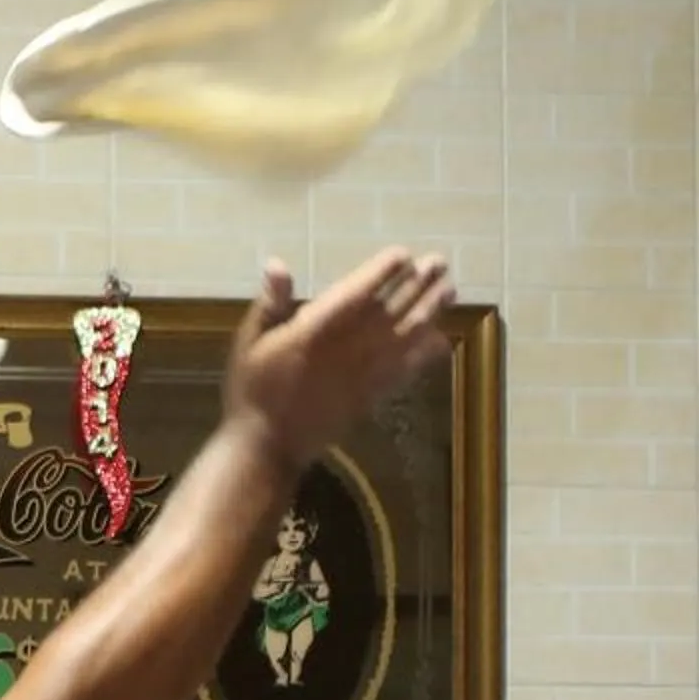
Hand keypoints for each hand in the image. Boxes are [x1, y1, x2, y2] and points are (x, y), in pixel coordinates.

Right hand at [225, 247, 453, 474]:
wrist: (268, 445)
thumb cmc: (254, 389)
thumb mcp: (250, 341)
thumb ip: (270, 303)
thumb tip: (278, 263)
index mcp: (315, 330)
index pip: (357, 293)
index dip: (382, 273)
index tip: (403, 255)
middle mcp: (348, 347)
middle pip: (391, 309)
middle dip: (417, 284)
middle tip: (440, 262)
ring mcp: (364, 374)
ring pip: (406, 336)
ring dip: (430, 311)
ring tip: (449, 290)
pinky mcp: (373, 395)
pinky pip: (406, 370)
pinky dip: (425, 354)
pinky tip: (442, 340)